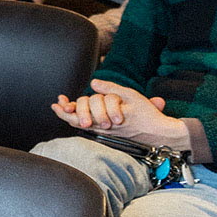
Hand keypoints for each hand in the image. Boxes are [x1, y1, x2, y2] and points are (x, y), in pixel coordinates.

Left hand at [51, 79, 185, 148]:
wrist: (158, 132)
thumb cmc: (146, 114)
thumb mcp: (130, 96)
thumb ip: (111, 89)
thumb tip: (93, 83)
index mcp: (107, 117)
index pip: (81, 114)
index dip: (67, 109)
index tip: (59, 102)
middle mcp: (103, 127)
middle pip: (78, 120)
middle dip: (69, 111)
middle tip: (59, 104)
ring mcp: (105, 130)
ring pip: (82, 125)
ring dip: (71, 115)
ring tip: (62, 107)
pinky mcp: (109, 132)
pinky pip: (90, 127)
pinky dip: (80, 119)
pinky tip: (75, 113)